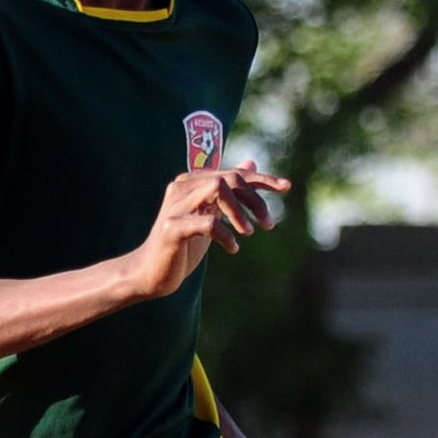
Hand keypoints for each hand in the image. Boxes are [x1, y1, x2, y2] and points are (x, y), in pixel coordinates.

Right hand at [122, 164, 289, 299]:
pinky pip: (208, 223)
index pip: (233, 173)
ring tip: (249, 233)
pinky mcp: (172, 228)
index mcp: (190, 182)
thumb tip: (250, 164)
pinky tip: (232, 248)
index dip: (263, 179)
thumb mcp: (210, 214)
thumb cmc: (182, 244)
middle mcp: (180, 187)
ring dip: (240, 212)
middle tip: (267, 225)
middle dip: (255, 199)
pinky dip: (226, 235)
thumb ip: (229, 191)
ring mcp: (174, 206)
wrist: (150, 273)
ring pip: (217, 190)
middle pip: (229, 178)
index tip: (286, 187)